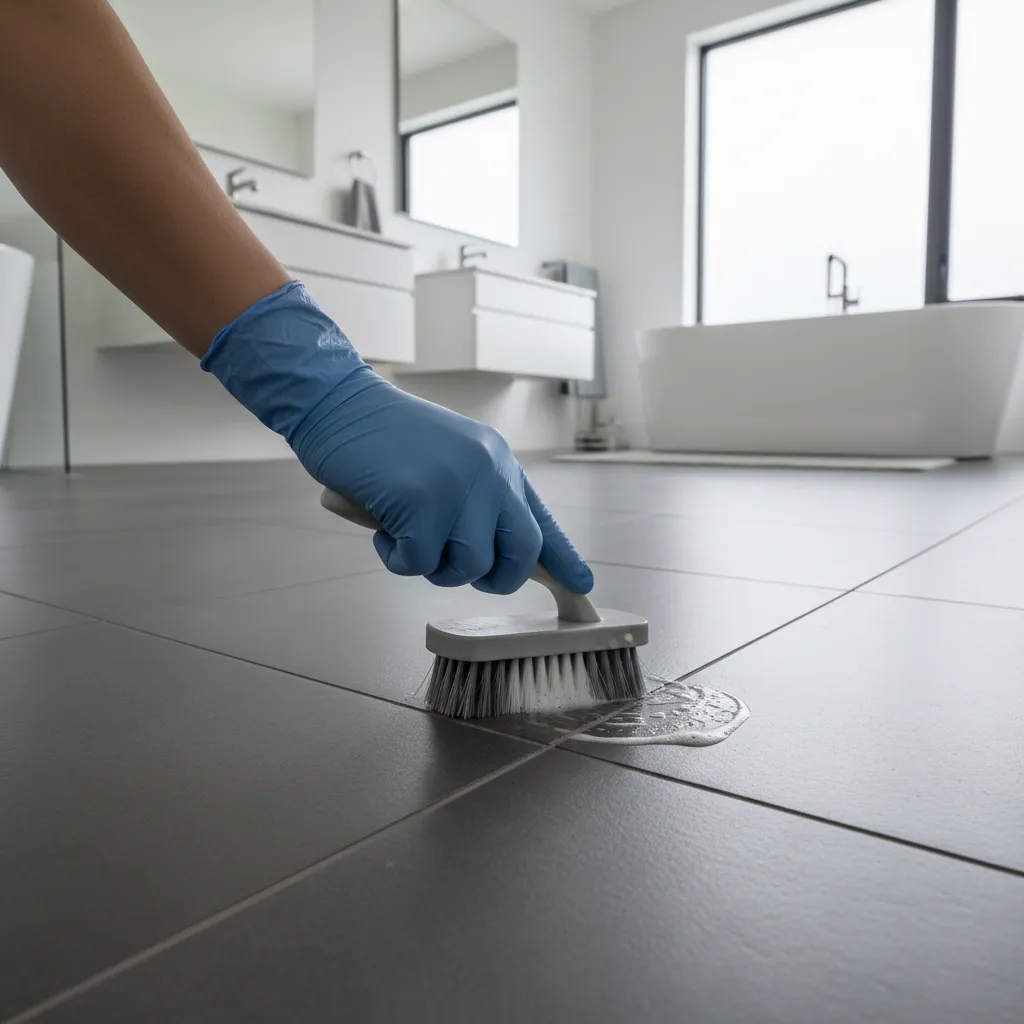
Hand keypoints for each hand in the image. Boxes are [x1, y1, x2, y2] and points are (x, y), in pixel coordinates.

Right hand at [202, 282, 593, 594]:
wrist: (338, 402)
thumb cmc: (384, 440)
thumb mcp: (448, 461)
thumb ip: (474, 499)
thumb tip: (491, 555)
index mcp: (499, 463)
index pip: (542, 520)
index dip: (563, 559)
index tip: (584, 586)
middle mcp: (490, 471)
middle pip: (521, 553)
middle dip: (494, 577)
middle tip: (455, 567)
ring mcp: (459, 484)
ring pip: (468, 566)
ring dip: (433, 566)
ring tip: (406, 536)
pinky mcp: (423, 499)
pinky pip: (419, 562)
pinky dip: (395, 558)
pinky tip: (382, 530)